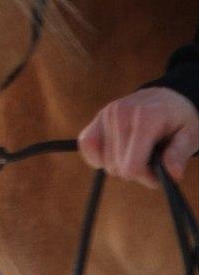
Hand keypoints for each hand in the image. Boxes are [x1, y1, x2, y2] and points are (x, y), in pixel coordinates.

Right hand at [78, 88, 198, 187]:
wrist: (167, 96)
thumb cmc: (180, 118)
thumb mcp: (191, 134)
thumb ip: (180, 153)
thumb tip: (172, 173)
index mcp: (145, 118)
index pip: (131, 166)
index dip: (146, 177)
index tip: (159, 173)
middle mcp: (121, 113)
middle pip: (117, 167)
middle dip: (136, 172)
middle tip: (151, 162)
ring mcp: (107, 114)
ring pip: (104, 161)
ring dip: (120, 164)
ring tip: (137, 154)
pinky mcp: (99, 116)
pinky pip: (87, 144)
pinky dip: (97, 156)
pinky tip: (114, 154)